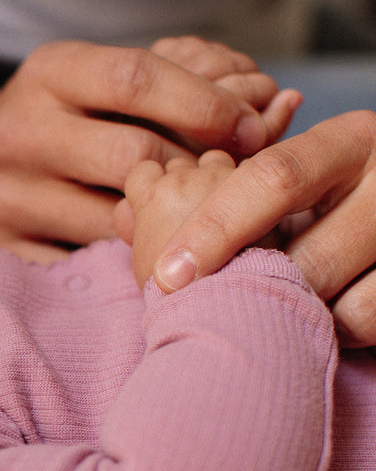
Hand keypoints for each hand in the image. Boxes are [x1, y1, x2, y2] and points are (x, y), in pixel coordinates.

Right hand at [0, 40, 297, 260]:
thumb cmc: (67, 118)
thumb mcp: (106, 78)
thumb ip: (190, 78)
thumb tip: (275, 103)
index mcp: (47, 73)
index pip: (136, 79)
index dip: (207, 103)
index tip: (254, 127)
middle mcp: (16, 131)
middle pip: (132, 156)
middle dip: (198, 172)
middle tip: (235, 185)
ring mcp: (3, 195)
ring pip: (113, 221)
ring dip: (168, 226)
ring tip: (196, 221)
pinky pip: (82, 266)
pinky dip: (122, 263)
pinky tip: (147, 253)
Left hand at [147, 111, 375, 344]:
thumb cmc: (328, 206)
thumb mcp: (285, 186)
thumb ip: (214, 195)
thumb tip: (120, 217)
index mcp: (347, 141)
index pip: (271, 179)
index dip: (214, 229)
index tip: (167, 274)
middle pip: (305, 253)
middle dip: (251, 291)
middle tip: (215, 309)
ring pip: (337, 296)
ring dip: (292, 313)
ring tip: (273, 308)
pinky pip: (367, 319)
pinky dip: (336, 330)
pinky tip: (321, 318)